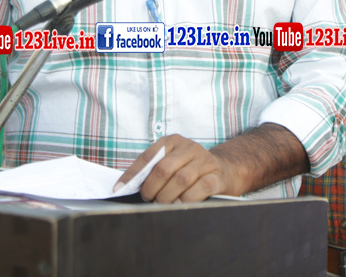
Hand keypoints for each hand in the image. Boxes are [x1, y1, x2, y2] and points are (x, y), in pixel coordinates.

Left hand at [115, 134, 241, 202]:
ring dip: (167, 196)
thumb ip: (153, 170)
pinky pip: (200, 188)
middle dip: (151, 188)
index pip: (148, 157)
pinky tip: (180, 205)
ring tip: (163, 204)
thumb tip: (127, 187)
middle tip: (148, 200)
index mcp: (174, 141)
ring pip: (181, 179)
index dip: (132, 174)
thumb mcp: (173, 163)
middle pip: (164, 168)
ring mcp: (205, 161)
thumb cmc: (191, 170)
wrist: (227, 171)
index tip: (119, 189)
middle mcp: (190, 147)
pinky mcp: (217, 176)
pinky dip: (187, 200)